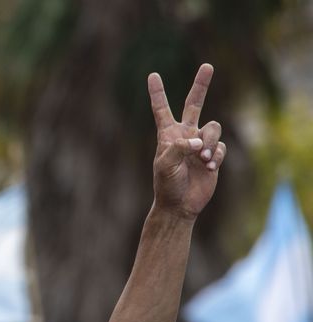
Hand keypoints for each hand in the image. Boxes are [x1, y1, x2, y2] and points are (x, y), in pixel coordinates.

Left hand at [148, 64, 225, 219]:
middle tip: (207, 66)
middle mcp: (185, 135)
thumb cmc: (167, 185)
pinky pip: (220, 147)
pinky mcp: (213, 156)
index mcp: (168, 135)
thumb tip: (197, 140)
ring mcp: (200, 144)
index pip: (162, 109)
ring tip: (202, 159)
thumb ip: (179, 148)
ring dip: (209, 142)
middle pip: (195, 104)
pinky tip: (208, 168)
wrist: (180, 205)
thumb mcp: (166, 165)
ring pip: (213, 127)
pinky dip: (215, 156)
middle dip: (201, 85)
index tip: (152, 75)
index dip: (157, 93)